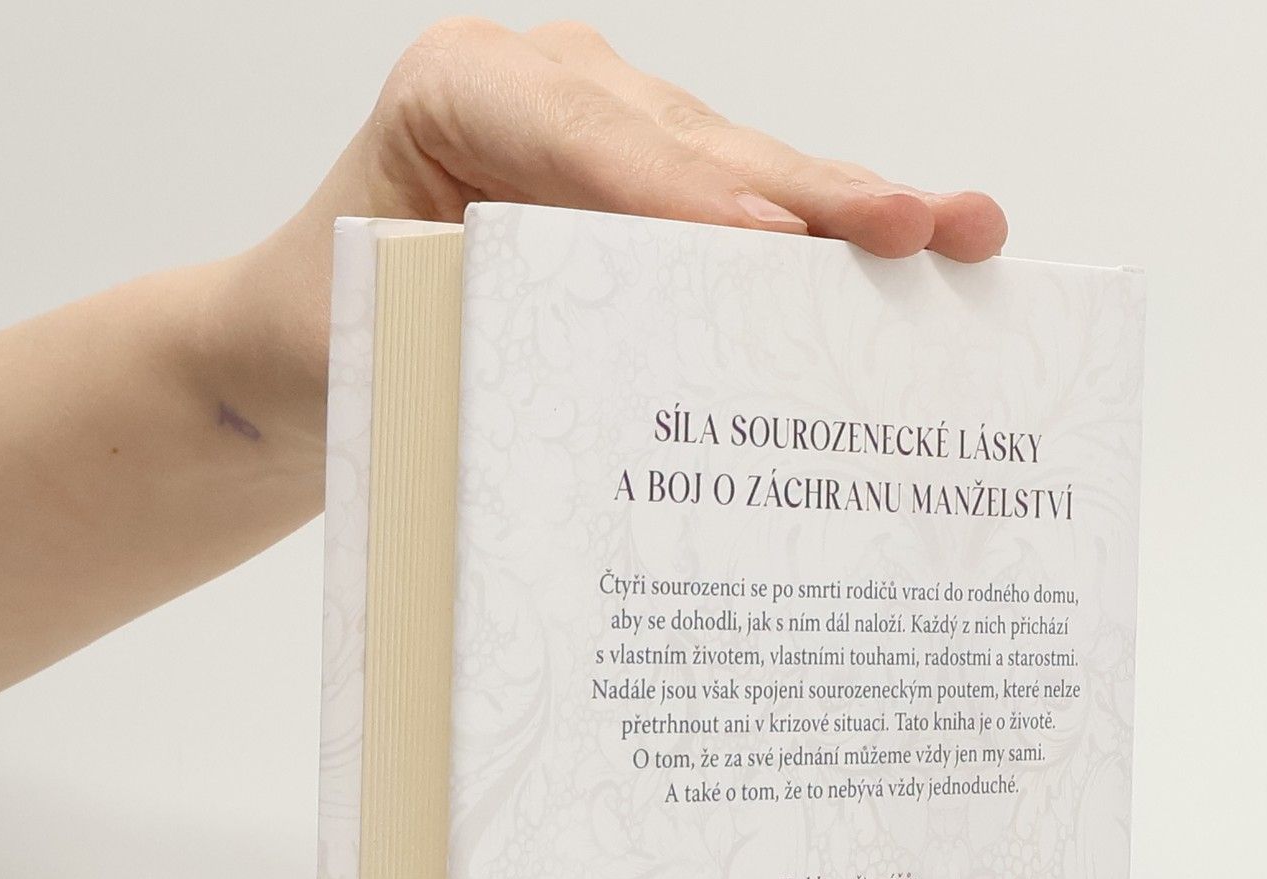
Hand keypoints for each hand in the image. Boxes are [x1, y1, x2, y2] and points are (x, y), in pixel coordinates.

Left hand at [224, 19, 1007, 447]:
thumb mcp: (380, 339)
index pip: (583, 140)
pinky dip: (827, 232)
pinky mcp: (657, 173)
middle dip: (806, 195)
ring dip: (851, 209)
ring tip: (957, 232)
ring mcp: (614, 121)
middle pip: (694, 144)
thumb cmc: (335, 334)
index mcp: (460, 93)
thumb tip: (622, 406)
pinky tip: (923, 238)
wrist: (309, 335)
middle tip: (910, 230)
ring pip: (743, 164)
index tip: (765, 243)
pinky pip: (748, 197)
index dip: (680, 192)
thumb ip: (484, 336)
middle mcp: (549, 85)